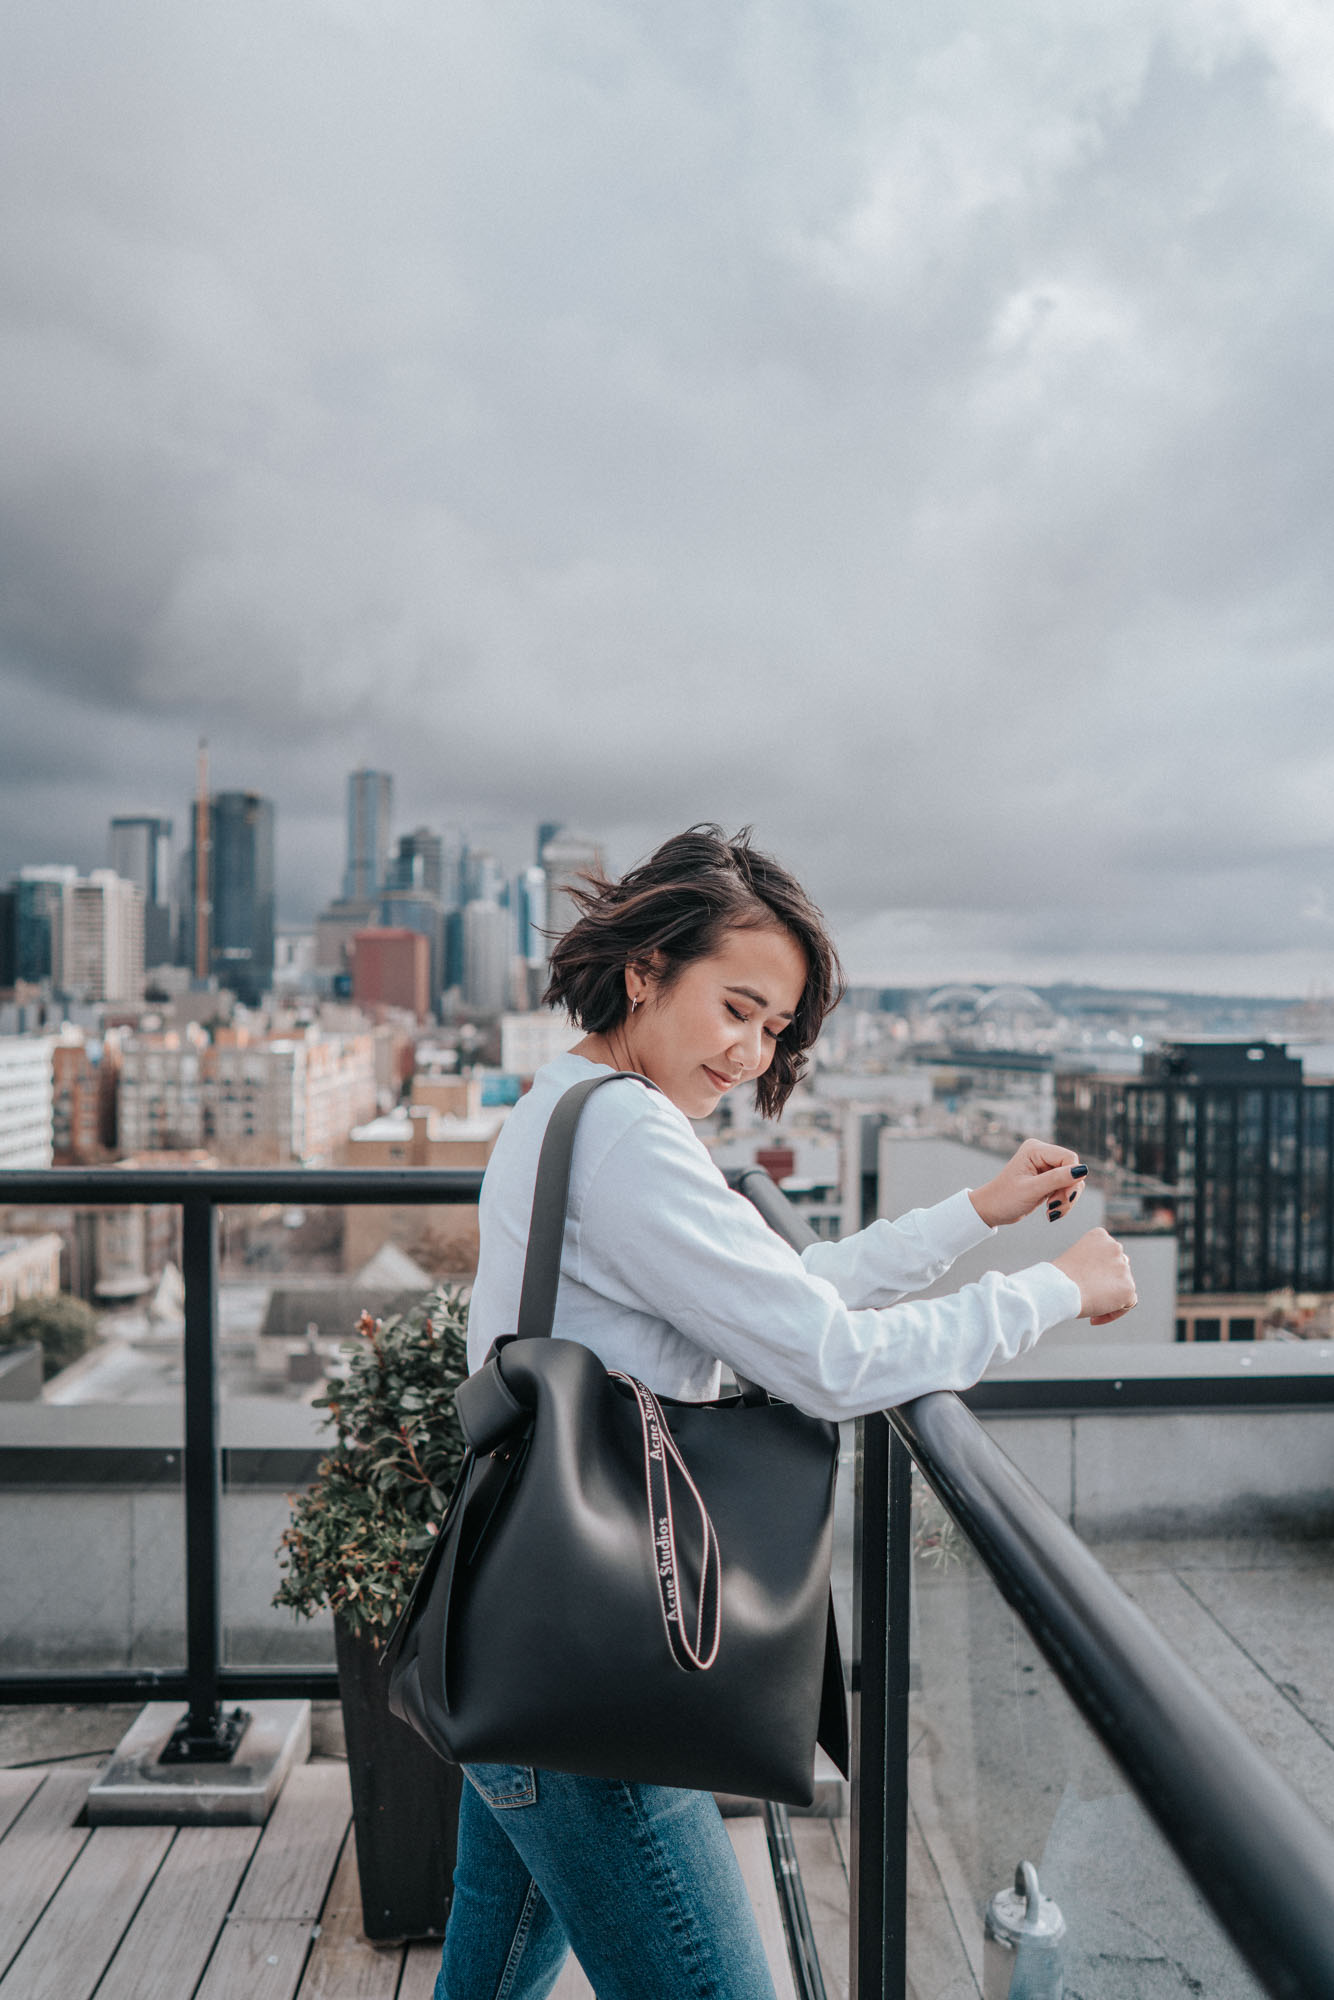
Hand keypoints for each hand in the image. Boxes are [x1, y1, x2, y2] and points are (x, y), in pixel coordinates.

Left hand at [969, 1139, 1088, 1228]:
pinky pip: (1067, 1188)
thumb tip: (1083, 1170)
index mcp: (1035, 1149)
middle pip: (1073, 1170)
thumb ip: (1057, 1179)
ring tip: (1052, 1212)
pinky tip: (1051, 1211)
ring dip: (1066, 1200)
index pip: (1069, 1158)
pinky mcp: (1049, 1178)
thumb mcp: (1031, 1190)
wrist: (992, 1210)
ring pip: (1073, 1181)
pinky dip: (1063, 1202)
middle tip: (1055, 1207)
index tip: (1064, 1197)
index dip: (1072, 1178)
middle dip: (1068, 1192)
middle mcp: (1042, 1153)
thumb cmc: (1005, 1198)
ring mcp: (1046, 1165)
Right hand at [1053, 1229, 1137, 1323]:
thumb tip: (1106, 1280)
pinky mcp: (1128, 1288)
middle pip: (1118, 1268)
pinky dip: (1115, 1312)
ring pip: (1123, 1286)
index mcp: (1100, 1235)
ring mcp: (1123, 1267)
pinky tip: (1094, 1318)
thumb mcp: (1075, 1261)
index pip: (1108, 1253)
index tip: (1083, 1281)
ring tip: (1089, 1307)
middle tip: (1088, 1295)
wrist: (1058, 1289)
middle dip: (1106, 1282)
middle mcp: (1115, 1247)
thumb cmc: (1058, 1278)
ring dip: (1110, 1297)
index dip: (1098, 1270)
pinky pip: (1129, 1303)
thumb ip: (1093, 1264)